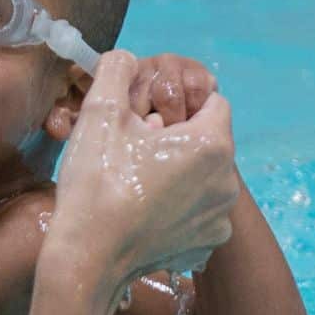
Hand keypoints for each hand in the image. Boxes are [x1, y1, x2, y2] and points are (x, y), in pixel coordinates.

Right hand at [47, 51, 239, 289]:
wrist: (87, 257)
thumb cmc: (95, 185)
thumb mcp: (99, 115)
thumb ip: (116, 72)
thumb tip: (125, 57)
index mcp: (211, 143)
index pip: (212, 102)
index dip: (178, 106)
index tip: (146, 123)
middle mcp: (227, 181)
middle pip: (209, 141)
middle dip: (177, 141)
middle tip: (133, 155)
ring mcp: (219, 216)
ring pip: (204, 177)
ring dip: (179, 174)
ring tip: (136, 186)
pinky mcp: (206, 243)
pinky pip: (198, 212)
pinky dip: (178, 209)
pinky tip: (145, 215)